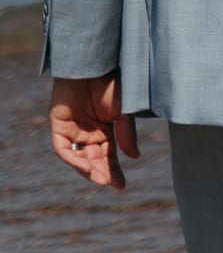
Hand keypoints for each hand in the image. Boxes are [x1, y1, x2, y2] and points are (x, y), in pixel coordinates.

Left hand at [50, 73, 138, 189]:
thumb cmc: (111, 84)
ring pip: (79, 158)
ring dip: (89, 170)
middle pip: (94, 160)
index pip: (110, 156)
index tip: (121, 186)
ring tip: (101, 179)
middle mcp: (89, 134)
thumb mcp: (124, 112)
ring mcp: (72, 132)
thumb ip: (126, 134)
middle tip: (112, 184)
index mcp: (106, 130)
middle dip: (103, 173)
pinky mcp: (58, 127)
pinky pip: (63, 149)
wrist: (92, 66)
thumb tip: (134, 157)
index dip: (115, 171)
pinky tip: (86, 166)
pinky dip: (74, 160)